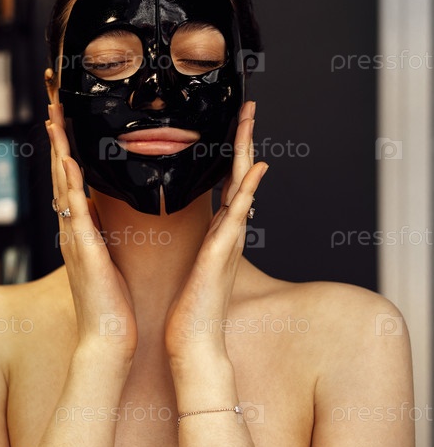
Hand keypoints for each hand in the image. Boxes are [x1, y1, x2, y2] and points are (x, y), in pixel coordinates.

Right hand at [45, 70, 136, 360]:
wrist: (107, 336)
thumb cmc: (111, 302)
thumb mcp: (105, 257)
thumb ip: (100, 232)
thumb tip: (102, 209)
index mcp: (80, 228)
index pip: (70, 176)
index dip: (66, 144)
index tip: (64, 115)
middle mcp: (71, 228)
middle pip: (60, 170)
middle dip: (57, 134)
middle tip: (53, 99)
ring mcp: (74, 236)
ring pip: (62, 182)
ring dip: (59, 147)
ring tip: (55, 116)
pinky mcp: (83, 248)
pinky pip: (75, 208)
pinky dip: (70, 182)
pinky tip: (68, 159)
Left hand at [164, 101, 268, 366]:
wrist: (193, 339)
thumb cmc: (191, 305)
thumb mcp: (192, 262)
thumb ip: (199, 240)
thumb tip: (193, 221)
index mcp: (217, 231)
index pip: (225, 182)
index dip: (230, 151)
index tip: (232, 122)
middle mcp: (229, 231)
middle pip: (239, 176)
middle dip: (243, 140)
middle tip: (249, 107)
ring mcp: (230, 240)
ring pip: (242, 186)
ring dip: (246, 152)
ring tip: (250, 121)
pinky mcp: (223, 253)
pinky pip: (238, 215)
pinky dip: (248, 191)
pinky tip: (255, 168)